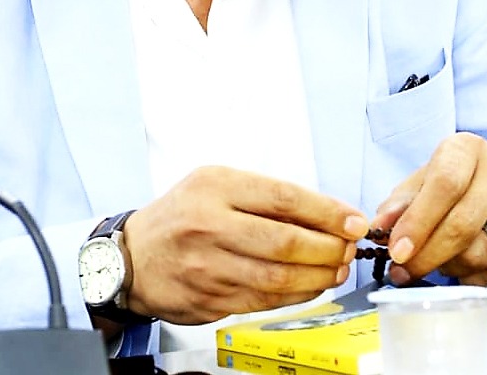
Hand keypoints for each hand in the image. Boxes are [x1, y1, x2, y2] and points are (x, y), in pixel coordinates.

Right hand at [122, 166, 367, 324]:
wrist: (133, 257)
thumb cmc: (181, 215)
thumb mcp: (214, 185)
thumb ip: (262, 196)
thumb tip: (323, 213)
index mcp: (215, 186)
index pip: (282, 197)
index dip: (325, 212)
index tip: (352, 220)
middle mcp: (210, 223)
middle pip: (285, 242)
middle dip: (328, 248)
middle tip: (348, 249)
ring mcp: (209, 265)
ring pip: (278, 277)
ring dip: (318, 277)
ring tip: (336, 269)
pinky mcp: (210, 299)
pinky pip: (265, 301)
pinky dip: (296, 296)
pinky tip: (310, 287)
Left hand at [369, 133, 486, 284]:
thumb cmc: (458, 181)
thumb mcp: (426, 177)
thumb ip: (401, 201)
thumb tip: (380, 228)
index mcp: (467, 150)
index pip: (444, 185)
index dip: (418, 221)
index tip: (397, 250)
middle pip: (461, 225)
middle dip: (426, 255)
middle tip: (403, 271)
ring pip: (479, 253)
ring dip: (448, 267)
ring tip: (435, 261)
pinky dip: (472, 279)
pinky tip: (460, 270)